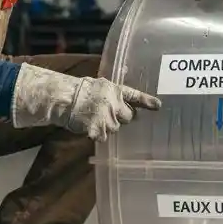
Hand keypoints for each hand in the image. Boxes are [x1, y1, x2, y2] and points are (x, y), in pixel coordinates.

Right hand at [10, 63, 160, 141]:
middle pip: (128, 117)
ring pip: (115, 129)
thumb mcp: (100, 86)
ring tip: (93, 118)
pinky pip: (103, 137)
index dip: (148, 102)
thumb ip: (114, 94)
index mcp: (115, 90)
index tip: (158, 106)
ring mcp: (107, 118)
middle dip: (121, 117)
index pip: (135, 96)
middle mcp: (114, 104)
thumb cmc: (80, 91)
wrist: (64, 99)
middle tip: (107, 114)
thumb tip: (126, 105)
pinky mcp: (99, 129)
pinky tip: (88, 126)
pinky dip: (97, 134)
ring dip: (107, 127)